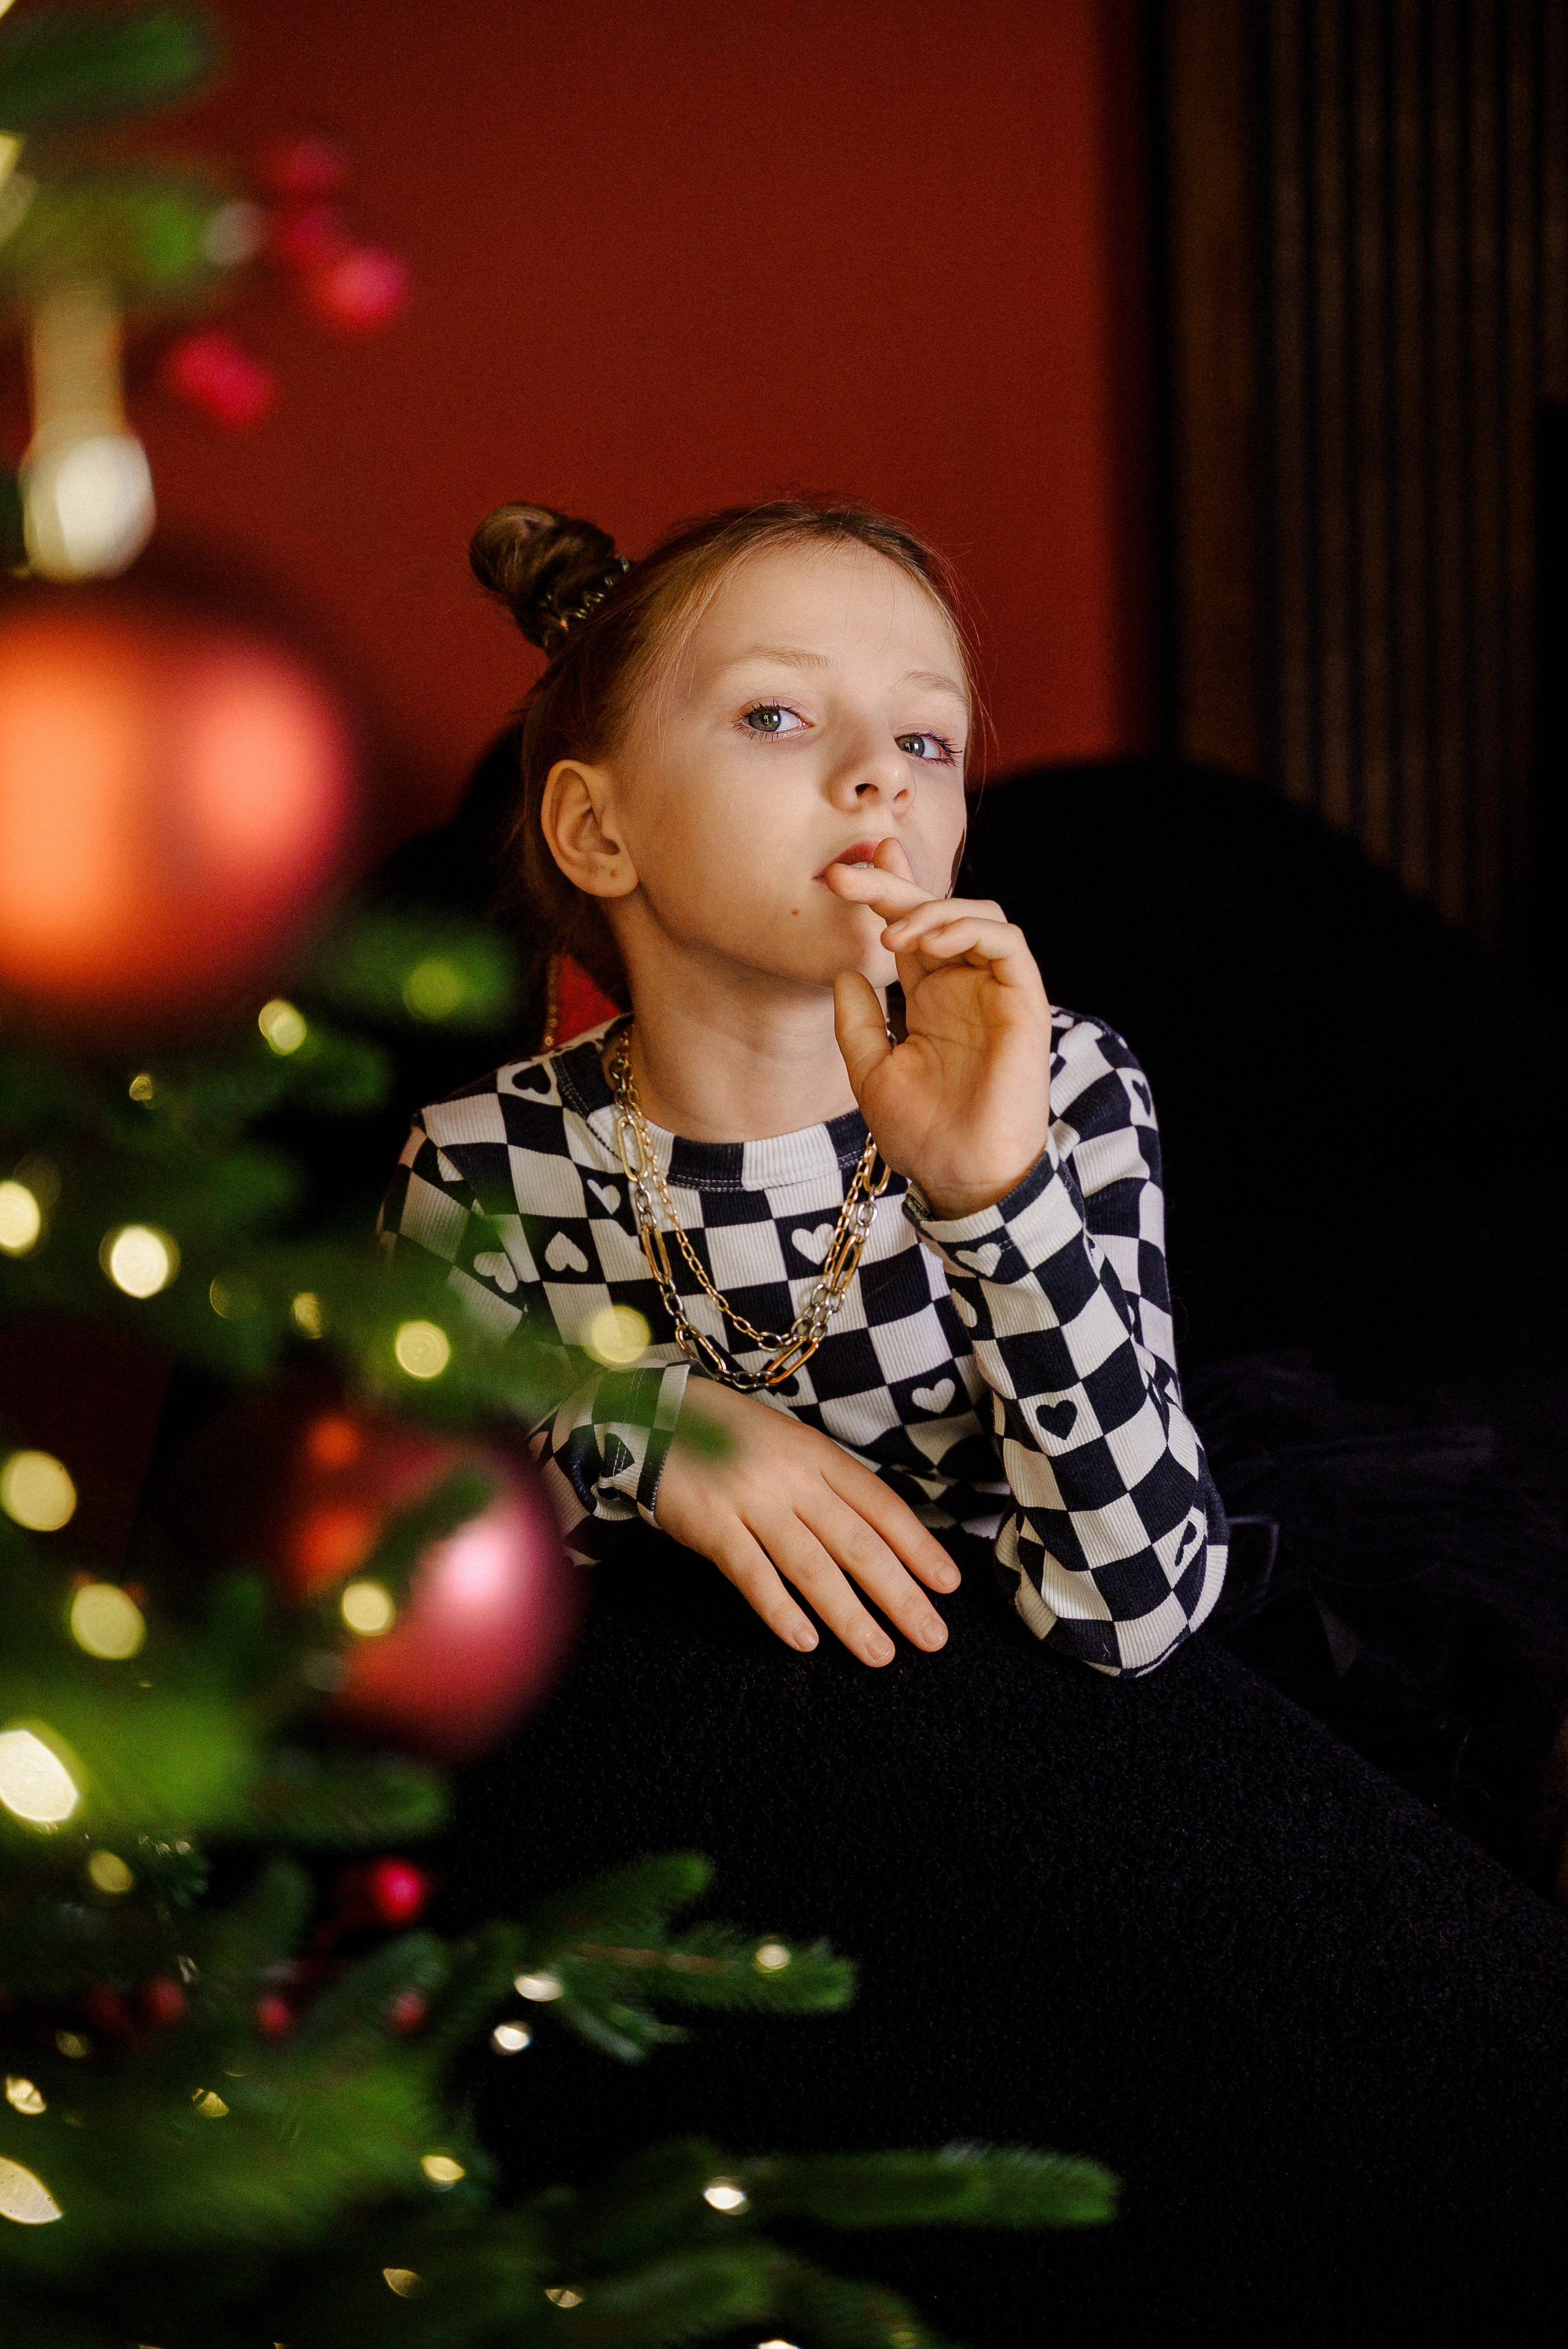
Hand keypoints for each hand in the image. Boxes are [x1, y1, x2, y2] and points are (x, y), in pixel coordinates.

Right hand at [655, 1378, 959, 1665]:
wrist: (657, 1418)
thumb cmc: (732, 1441)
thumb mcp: (790, 1447)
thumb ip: (829, 1487)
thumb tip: (882, 1541)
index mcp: (818, 1454)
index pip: (881, 1505)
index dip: (918, 1546)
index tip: (948, 1584)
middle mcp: (793, 1476)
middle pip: (858, 1543)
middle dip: (900, 1595)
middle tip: (931, 1638)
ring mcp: (752, 1499)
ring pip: (812, 1567)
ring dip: (850, 1616)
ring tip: (880, 1654)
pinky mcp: (712, 1525)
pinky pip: (753, 1575)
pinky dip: (780, 1611)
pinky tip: (806, 1642)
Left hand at [825, 838, 1052, 1219]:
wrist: (963, 1175)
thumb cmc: (922, 1133)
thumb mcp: (871, 1071)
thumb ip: (857, 1022)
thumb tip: (845, 970)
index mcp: (931, 997)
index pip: (910, 928)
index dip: (884, 892)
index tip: (839, 874)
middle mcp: (964, 986)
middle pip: (935, 912)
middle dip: (891, 885)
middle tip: (846, 874)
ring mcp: (996, 991)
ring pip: (978, 916)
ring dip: (931, 911)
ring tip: (892, 936)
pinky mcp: (1024, 1002)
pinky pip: (1007, 944)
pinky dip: (971, 930)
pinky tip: (933, 944)